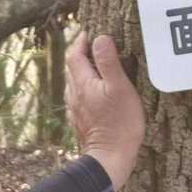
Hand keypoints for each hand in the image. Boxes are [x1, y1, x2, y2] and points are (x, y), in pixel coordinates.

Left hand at [65, 31, 144, 190]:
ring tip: (97, 66)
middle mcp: (74, 94)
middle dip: (81, 53)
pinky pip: (79, 98)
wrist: (110, 158)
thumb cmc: (119, 122)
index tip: (91, 32)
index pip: (74, 54)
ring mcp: (76, 109)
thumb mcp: (119, 87)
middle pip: (72, 67)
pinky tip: (96, 92)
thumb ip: (108, 61)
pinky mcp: (80, 121)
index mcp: (82, 83)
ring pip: (74, 83)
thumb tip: (100, 38)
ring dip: (83, 71)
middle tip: (95, 46)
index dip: (81, 41)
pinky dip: (86, 88)